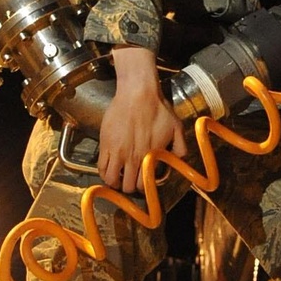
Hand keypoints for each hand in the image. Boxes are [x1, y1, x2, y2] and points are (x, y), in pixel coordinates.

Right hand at [98, 46, 187, 192]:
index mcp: (150, 156)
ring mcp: (117, 152)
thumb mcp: (176, 128)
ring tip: (117, 176)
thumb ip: (179, 147)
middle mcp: (133, 158)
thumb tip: (179, 160)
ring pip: (111, 180)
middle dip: (128, 187)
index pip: (144, 185)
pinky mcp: (105, 144)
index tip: (142, 182)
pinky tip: (108, 168)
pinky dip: (103, 172)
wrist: (139, 93)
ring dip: (114, 182)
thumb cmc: (158, 108)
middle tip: (129, 181)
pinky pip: (100, 167)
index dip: (143, 187)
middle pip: (127, 187)